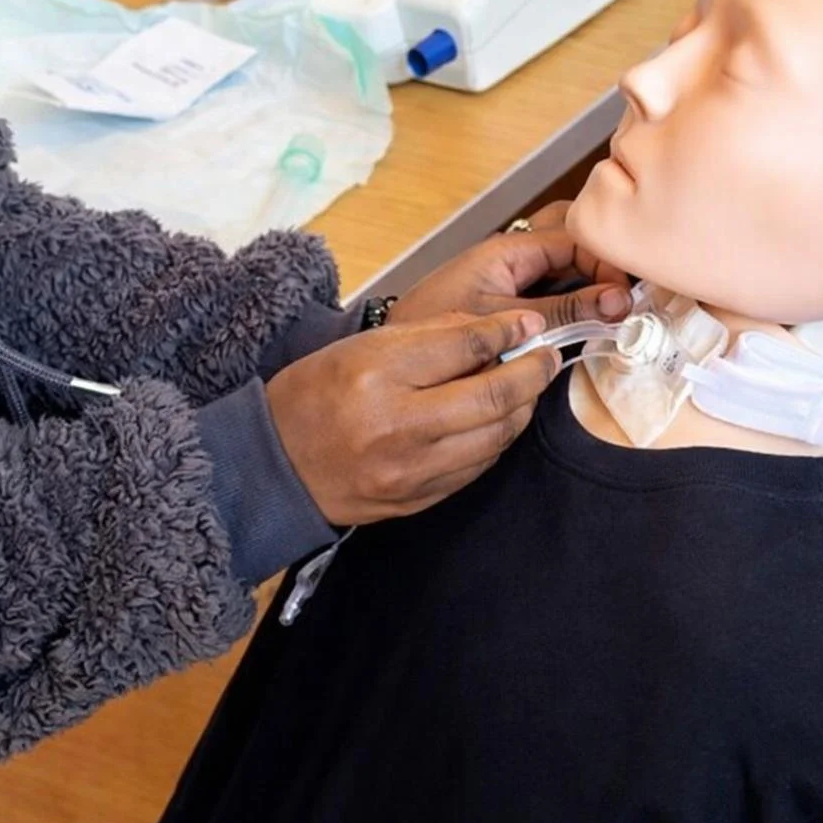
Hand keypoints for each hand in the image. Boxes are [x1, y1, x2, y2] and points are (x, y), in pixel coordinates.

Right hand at [266, 310, 558, 525]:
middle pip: (494, 395)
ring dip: (522, 408)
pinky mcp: (419, 499)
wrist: (276, 466)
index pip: (465, 345)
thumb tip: (500, 328)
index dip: (508, 330)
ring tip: (525, 387)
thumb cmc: (315, 395)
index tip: (529, 323)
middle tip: (546, 356)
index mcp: (377, 373)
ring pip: (496, 436)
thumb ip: (432, 336)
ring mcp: (411, 470)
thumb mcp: (361, 347)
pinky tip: (495, 422)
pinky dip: (496, 440)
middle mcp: (398, 424)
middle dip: (533, 372)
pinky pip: (479, 467)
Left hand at [388, 201, 631, 329]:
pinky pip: (549, 285)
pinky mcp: (505, 297)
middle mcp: (511, 254)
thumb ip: (562, 311)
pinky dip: (570, 297)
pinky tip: (584, 319)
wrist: (393, 357)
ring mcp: (509, 274)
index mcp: (508, 250)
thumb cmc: (438, 327)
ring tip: (610, 307)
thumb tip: (616, 303)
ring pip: (562, 260)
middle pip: (571, 234)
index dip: (607, 262)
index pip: (575, 236)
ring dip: (588, 279)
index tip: (624, 297)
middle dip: (601, 258)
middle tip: (621, 293)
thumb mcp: (507, 321)